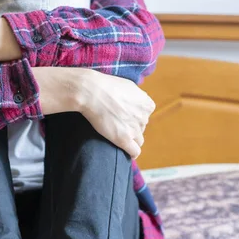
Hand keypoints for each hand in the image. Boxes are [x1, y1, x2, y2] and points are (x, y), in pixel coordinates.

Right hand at [33, 67, 154, 158]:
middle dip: (131, 126)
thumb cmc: (106, 86)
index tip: (123, 114)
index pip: (145, 115)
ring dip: (129, 139)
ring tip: (116, 135)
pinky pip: (134, 152)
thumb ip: (136, 97)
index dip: (134, 116)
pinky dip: (130, 153)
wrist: (91, 92)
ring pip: (138, 140)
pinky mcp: (124, 140)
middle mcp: (144, 117)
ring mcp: (135, 130)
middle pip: (141, 127)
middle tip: (116, 123)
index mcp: (147, 104)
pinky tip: (125, 152)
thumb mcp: (128, 86)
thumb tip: (136, 103)